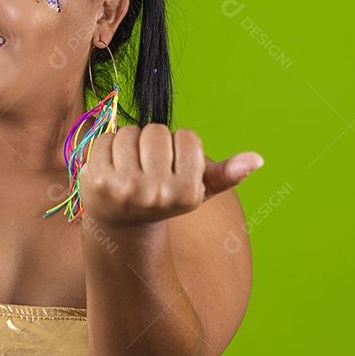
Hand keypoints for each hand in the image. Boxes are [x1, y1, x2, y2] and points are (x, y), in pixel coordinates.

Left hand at [79, 125, 262, 224]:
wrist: (120, 223)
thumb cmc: (162, 199)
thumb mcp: (197, 190)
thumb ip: (225, 174)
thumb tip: (257, 160)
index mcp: (186, 193)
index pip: (187, 137)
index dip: (178, 146)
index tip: (171, 167)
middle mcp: (156, 193)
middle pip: (156, 132)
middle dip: (151, 142)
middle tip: (146, 167)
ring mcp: (125, 188)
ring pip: (129, 132)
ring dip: (128, 143)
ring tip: (128, 167)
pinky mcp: (97, 180)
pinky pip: (105, 139)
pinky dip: (106, 147)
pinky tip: (109, 168)